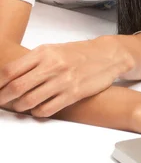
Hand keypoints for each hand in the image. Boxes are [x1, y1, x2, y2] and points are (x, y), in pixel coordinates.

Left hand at [0, 36, 128, 117]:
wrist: (107, 55)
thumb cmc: (78, 53)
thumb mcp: (53, 50)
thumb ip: (32, 63)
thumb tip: (9, 78)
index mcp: (44, 52)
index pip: (10, 70)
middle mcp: (52, 65)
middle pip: (16, 88)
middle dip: (3, 99)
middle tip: (1, 102)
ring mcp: (63, 80)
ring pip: (29, 101)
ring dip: (20, 107)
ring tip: (19, 106)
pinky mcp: (73, 94)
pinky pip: (46, 110)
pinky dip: (37, 112)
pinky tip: (38, 108)